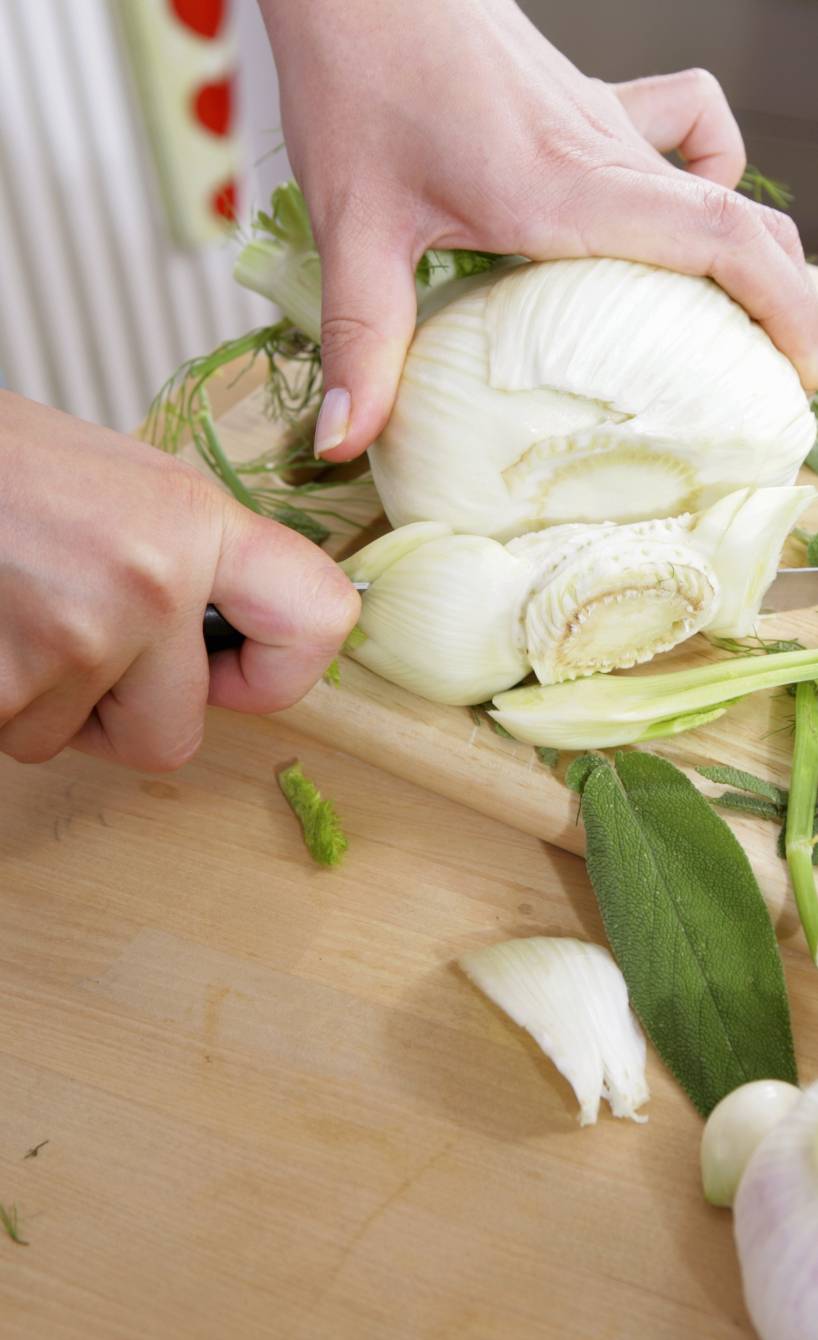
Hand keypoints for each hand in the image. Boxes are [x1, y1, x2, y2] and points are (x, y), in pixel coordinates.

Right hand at [0, 392, 358, 768]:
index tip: (238, 668)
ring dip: (44, 700)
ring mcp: (68, 643)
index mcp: (193, 524)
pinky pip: (13, 740)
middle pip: (175, 741)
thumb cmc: (6, 467)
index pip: (318, 621)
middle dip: (124, 715)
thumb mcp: (130, 484)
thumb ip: (198, 564)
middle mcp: (145, 588)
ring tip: (14, 609)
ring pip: (73, 741)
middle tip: (77, 643)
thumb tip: (241, 638)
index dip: (280, 672)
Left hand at [261, 0, 817, 461]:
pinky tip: (665, 215)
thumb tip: (346, 440)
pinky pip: (685, 128)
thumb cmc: (359, 80)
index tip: (807, 379)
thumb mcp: (355, 225)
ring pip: (719, 186)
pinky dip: (703, 172)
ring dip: (747, 252)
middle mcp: (605, 156)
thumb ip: (363, 340)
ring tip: (735, 328)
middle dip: (784, 308)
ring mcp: (605, 127)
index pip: (720, 242)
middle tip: (778, 386)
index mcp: (567, 190)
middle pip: (742, 225)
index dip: (788, 311)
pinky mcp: (589, 111)